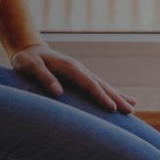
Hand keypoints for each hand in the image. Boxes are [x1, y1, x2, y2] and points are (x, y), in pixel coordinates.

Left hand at [10, 43, 135, 113]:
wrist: (28, 49)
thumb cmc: (27, 59)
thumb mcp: (29, 66)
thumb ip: (43, 77)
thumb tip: (58, 92)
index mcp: (70, 67)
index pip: (89, 83)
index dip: (101, 96)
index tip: (113, 108)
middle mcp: (79, 68)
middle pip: (101, 84)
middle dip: (116, 97)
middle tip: (130, 111)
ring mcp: (80, 72)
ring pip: (102, 84)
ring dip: (117, 95)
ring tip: (132, 107)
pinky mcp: (79, 76)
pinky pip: (97, 85)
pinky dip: (109, 93)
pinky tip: (118, 100)